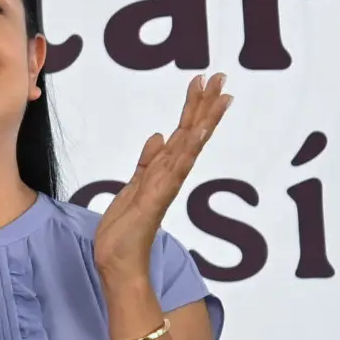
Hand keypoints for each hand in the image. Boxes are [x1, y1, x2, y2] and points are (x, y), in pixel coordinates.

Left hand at [95, 73, 231, 282]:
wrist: (118, 262)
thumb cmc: (125, 230)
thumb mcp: (131, 187)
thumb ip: (146, 163)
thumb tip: (159, 137)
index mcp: (162, 172)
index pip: (183, 134)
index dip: (194, 108)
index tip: (206, 83)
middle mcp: (170, 176)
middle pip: (191, 134)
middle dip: (205, 106)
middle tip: (221, 77)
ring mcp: (165, 187)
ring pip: (189, 147)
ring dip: (203, 122)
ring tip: (220, 97)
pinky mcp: (155, 199)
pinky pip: (173, 171)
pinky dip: (186, 152)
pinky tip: (197, 134)